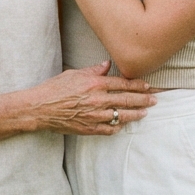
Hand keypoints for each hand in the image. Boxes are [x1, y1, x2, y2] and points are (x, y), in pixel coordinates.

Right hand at [32, 62, 155, 134]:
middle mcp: (98, 100)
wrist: (40, 108)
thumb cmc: (54, 89)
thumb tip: (106, 64)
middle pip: (126, 100)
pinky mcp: (89, 128)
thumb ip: (93, 70)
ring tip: (145, 112)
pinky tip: (124, 124)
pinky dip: (118, 127)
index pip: (122, 84)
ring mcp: (95, 116)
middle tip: (155, 100)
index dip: (137, 85)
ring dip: (136, 114)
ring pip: (122, 116)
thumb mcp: (74, 74)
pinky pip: (109, 129)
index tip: (147, 86)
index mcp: (95, 84)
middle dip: (143, 99)